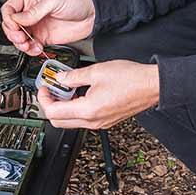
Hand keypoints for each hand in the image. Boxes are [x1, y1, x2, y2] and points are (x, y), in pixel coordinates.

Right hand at [2, 0, 95, 55]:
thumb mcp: (54, 0)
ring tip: (27, 45)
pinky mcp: (43, 37)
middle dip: (13, 33)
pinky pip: (30, 46)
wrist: (93, 14)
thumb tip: (18, 19)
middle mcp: (31, 11)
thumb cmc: (77, 0)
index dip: (9, 19)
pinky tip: (36, 48)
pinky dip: (31, 50)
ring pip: (19, 37)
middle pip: (11, 24)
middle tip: (20, 38)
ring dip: (20, 43)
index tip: (15, 26)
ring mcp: (36, 25)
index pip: (9, 8)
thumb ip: (35, 11)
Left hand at [37, 60, 159, 129]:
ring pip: (71, 121)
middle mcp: (93, 121)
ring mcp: (100, 123)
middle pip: (59, 122)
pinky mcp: (106, 120)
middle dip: (50, 105)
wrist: (152, 85)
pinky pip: (84, 119)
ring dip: (64, 107)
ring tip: (66, 88)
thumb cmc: (131, 79)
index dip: (43, 99)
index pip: (53, 112)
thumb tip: (60, 78)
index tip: (44, 88)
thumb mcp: (96, 71)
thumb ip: (73, 76)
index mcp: (88, 110)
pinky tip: (80, 93)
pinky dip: (76, 108)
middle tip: (50, 90)